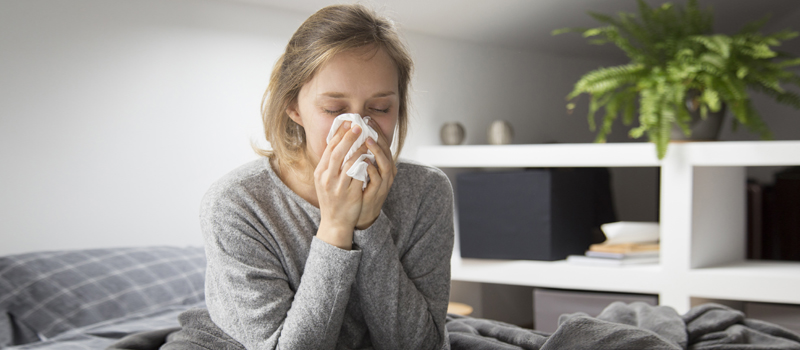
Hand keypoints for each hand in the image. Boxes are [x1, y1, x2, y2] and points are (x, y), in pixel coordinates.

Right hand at [314, 121, 365, 248]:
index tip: (347, 123)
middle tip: (358, 126)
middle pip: (337, 153)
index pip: (329, 149)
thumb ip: (330, 164)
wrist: (335, 222)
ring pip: (349, 163)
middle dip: (348, 138)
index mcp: (320, 173)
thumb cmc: (332, 199)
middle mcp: (327, 178)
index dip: (338, 135)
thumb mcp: (325, 181)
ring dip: (359, 149)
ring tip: (367, 140)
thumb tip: (339, 143)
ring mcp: (338, 187)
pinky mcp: (350, 194)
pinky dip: (365, 164)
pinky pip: (359, 175)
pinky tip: (370, 157)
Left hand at [355, 119, 396, 229]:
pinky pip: (377, 180)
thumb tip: (349, 136)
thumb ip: (358, 155)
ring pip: (385, 165)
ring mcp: (383, 183)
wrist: (359, 214)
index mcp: (382, 165)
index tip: (367, 119)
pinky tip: (364, 162)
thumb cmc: (359, 189)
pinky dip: (371, 170)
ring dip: (377, 152)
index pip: (382, 144)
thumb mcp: (360, 170)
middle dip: (378, 138)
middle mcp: (386, 173)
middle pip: (387, 151)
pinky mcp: (377, 193)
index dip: (376, 131)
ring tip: (367, 141)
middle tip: (368, 126)